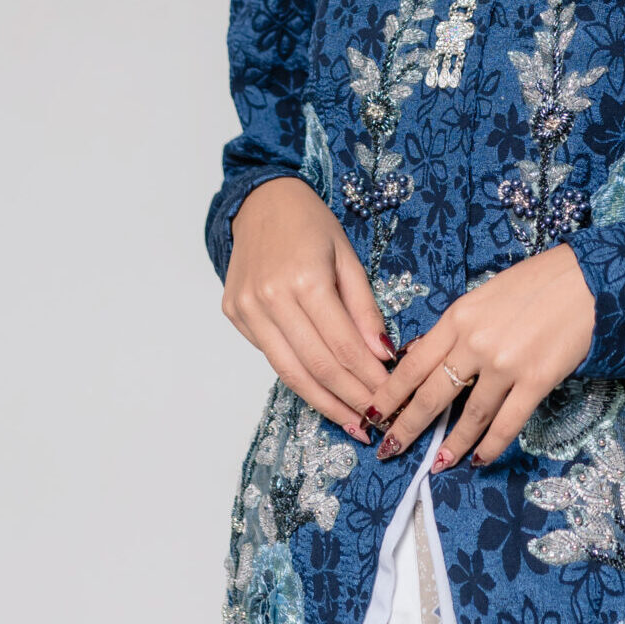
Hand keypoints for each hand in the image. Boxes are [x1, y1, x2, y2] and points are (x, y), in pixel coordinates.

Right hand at [222, 177, 393, 439]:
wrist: (261, 201)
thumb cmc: (310, 224)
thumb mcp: (348, 256)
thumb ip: (364, 307)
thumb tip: (382, 355)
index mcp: (305, 280)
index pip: (342, 346)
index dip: (367, 378)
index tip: (390, 399)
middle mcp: (271, 299)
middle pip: (316, 365)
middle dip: (350, 398)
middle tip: (375, 422)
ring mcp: (248, 309)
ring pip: (290, 371)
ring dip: (324, 402)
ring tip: (351, 423)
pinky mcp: (235, 315)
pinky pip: (272, 356)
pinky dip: (299, 378)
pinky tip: (322, 393)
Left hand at [364, 243, 595, 470]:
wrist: (583, 282)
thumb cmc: (533, 286)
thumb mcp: (482, 298)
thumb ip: (454, 329)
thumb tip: (422, 357)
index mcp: (458, 317)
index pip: (412, 364)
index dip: (390, 394)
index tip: (374, 413)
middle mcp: (475, 342)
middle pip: (431, 395)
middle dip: (407, 427)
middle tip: (389, 450)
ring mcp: (505, 364)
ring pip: (468, 417)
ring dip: (450, 445)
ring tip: (436, 465)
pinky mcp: (534, 381)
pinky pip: (505, 424)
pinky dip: (490, 446)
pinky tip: (479, 459)